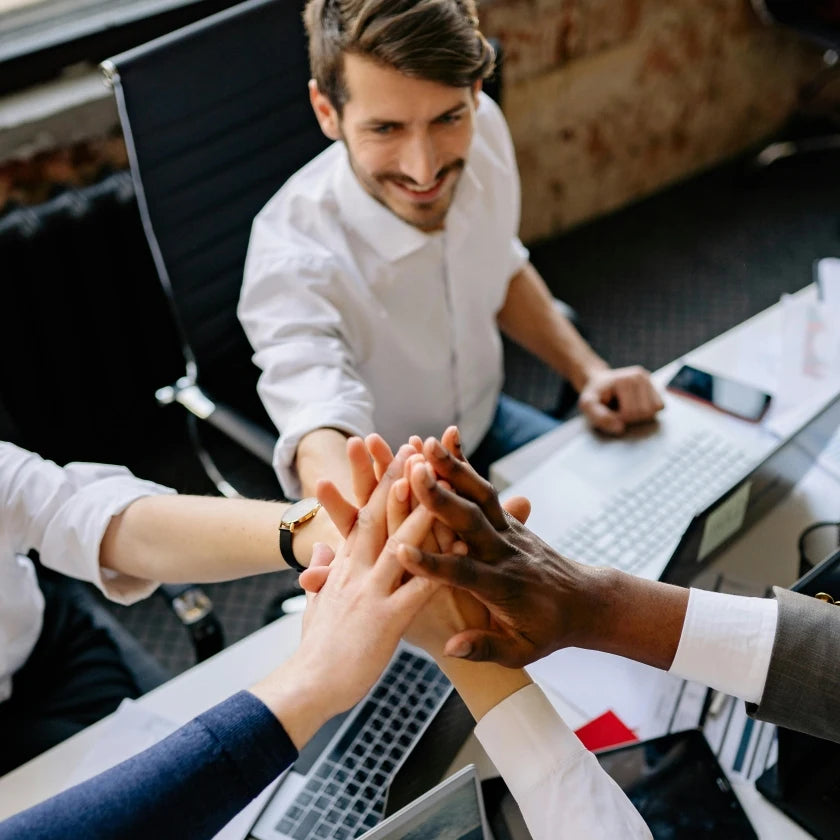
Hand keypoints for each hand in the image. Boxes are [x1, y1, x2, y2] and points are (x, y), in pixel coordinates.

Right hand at [256, 451, 438, 747]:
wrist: (306, 687)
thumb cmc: (315, 651)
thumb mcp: (314, 604)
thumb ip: (321, 573)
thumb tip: (321, 549)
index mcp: (344, 567)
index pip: (362, 516)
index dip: (380, 485)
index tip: (395, 458)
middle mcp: (356, 572)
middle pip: (379, 517)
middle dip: (398, 480)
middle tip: (416, 447)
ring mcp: (370, 593)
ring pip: (401, 543)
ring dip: (421, 510)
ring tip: (439, 481)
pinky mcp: (384, 621)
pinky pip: (419, 589)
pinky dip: (441, 567)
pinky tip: (461, 549)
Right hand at [397, 434, 609, 666]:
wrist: (587, 601)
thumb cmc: (548, 631)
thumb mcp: (522, 651)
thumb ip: (486, 648)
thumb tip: (451, 648)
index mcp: (503, 586)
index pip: (464, 572)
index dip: (433, 562)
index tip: (401, 550)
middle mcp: (505, 552)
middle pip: (471, 521)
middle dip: (441, 496)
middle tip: (415, 471)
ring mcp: (509, 531)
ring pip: (480, 495)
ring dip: (453, 467)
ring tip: (426, 442)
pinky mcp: (509, 519)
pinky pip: (484, 490)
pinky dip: (465, 465)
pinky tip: (446, 441)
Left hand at [578, 366, 663, 434]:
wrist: (599, 383)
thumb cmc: (594, 396)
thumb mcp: (587, 405)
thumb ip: (599, 417)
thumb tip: (620, 428)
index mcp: (624, 380)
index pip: (630, 413)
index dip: (619, 418)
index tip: (609, 411)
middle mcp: (639, 376)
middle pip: (645, 412)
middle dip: (630, 417)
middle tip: (617, 410)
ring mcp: (649, 379)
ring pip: (654, 411)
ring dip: (639, 415)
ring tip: (626, 407)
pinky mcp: (655, 385)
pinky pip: (660, 406)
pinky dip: (648, 411)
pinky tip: (635, 405)